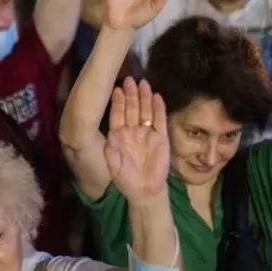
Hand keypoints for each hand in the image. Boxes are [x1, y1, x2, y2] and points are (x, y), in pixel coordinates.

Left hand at [105, 78, 169, 205]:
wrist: (145, 191)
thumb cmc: (125, 179)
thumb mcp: (113, 165)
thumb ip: (112, 150)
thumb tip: (111, 134)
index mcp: (118, 136)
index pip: (117, 115)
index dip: (117, 102)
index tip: (116, 89)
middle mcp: (132, 131)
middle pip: (131, 109)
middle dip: (131, 95)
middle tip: (130, 79)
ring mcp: (147, 133)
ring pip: (145, 111)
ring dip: (144, 98)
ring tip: (143, 83)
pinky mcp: (161, 138)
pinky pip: (160, 120)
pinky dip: (158, 109)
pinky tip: (157, 97)